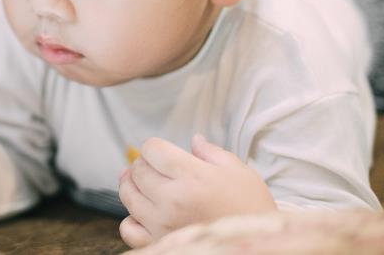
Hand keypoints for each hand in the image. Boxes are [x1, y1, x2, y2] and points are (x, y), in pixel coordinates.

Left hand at [118, 134, 275, 248]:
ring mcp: (163, 224)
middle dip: (142, 163)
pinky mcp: (159, 243)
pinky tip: (143, 213)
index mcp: (192, 176)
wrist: (255, 245)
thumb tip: (193, 140)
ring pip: (128, 196)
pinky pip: (128, 229)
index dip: (154, 146)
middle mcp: (173, 200)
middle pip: (138, 170)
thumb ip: (210, 152)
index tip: (161, 151)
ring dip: (131, 185)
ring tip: (143, 183)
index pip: (152, 149)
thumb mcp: (237, 170)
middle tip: (154, 166)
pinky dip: (131, 219)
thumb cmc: (250, 206)